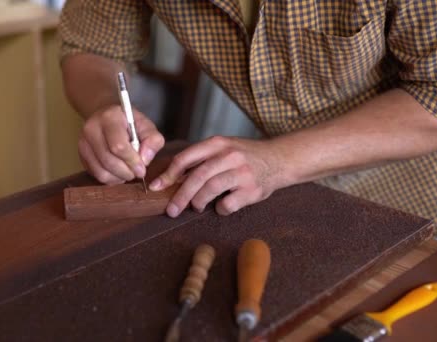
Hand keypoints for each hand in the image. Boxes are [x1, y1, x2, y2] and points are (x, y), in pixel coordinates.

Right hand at [79, 105, 164, 184]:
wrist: (106, 116)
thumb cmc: (129, 122)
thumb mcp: (146, 125)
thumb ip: (152, 140)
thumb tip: (145, 160)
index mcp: (109, 118)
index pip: (118, 146)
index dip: (132, 161)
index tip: (142, 168)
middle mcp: (91, 129)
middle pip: (109, 161)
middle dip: (126, 172)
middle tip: (137, 173)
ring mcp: (83, 143)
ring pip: (101, 172)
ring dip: (119, 177)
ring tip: (128, 173)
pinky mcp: (81, 155)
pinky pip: (96, 175)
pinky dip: (111, 179)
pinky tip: (119, 173)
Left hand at [149, 136, 287, 216]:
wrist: (280, 159)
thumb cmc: (245, 156)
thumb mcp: (224, 148)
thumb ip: (202, 159)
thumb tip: (171, 178)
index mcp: (218, 143)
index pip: (186, 157)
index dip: (169, 174)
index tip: (156, 187)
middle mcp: (230, 156)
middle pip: (197, 176)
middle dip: (180, 195)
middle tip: (171, 210)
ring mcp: (242, 173)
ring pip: (211, 190)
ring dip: (198, 202)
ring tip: (196, 207)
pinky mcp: (252, 190)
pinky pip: (228, 204)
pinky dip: (220, 209)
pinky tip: (221, 207)